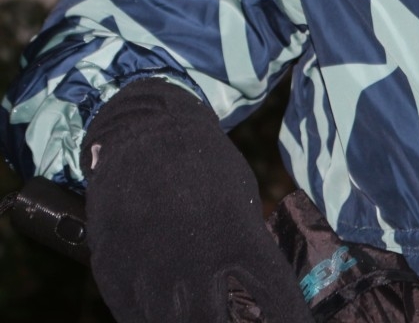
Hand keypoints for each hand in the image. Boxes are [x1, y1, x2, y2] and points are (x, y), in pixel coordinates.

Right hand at [83, 79, 313, 322]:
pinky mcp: (113, 268)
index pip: (273, 296)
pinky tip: (163, 317)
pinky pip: (131, 315)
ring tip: (201, 318)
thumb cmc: (204, 164)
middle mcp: (194, 257)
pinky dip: (148, 320)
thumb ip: (245, 248)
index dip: (289, 318)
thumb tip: (253, 292)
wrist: (143, 131)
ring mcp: (149, 266)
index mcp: (237, 235)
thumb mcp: (240, 200)